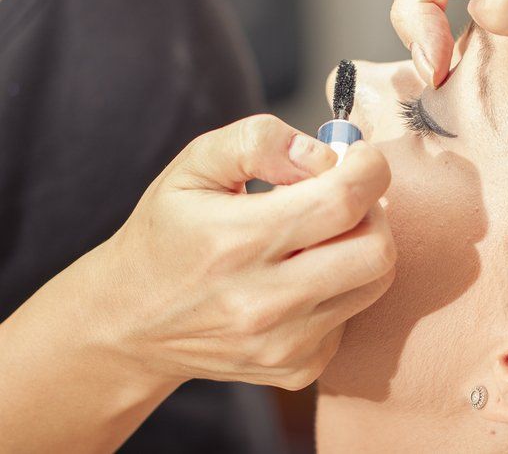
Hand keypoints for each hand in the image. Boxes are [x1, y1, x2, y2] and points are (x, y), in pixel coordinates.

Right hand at [90, 115, 394, 389]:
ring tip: (322, 234)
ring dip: (362, 246)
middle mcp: (264, 302)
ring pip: (375, 282)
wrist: (129, 324)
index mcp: (237, 241)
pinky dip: (341, 286)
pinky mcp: (297, 368)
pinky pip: (353, 315)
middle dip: (374, 210)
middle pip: (377, 250)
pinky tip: (303, 276)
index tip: (357, 157)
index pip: (345, 201)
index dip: (368, 168)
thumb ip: (259, 140)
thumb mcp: (194, 166)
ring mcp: (284, 343)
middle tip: (344, 196)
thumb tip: (323, 154)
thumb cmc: (169, 232)